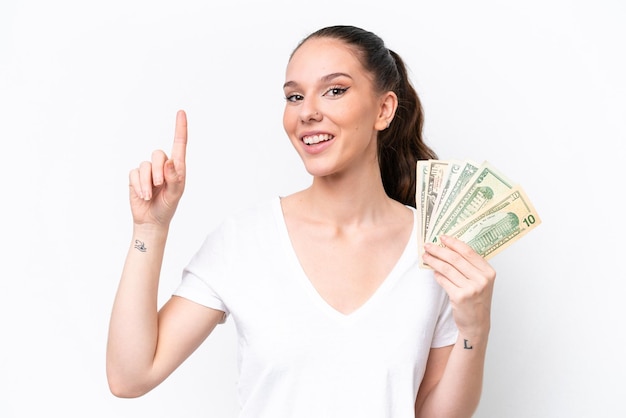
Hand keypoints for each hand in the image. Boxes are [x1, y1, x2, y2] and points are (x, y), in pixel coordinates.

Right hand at [128, 110, 187, 226]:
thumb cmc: (167, 206)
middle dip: (158, 171)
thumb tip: (170, 162)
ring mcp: (148, 171)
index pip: (179, 145)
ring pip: (145, 165)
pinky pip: (134, 173)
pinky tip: (142, 195)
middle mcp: (162, 166)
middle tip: (159, 185)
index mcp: (177, 168)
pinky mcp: (135, 176)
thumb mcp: (175, 194)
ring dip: (146, 182)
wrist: (152, 221)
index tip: (181, 113)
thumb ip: (175, 178)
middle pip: (158, 155)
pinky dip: (138, 185)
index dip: (180, 128)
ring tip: (149, 195)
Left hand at [423, 235, 495, 338]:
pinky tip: (433, 272)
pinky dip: (437, 275)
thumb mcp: (481, 281)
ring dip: (434, 261)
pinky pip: (444, 281)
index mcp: (488, 272)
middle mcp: (482, 280)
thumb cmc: (477, 300)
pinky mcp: (460, 297)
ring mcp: (471, 289)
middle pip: (455, 259)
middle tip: (428, 246)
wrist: (477, 323)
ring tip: (425, 257)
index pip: (468, 252)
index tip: (442, 237)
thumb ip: (470, 266)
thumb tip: (448, 248)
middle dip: (439, 250)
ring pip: (447, 269)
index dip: (453, 243)